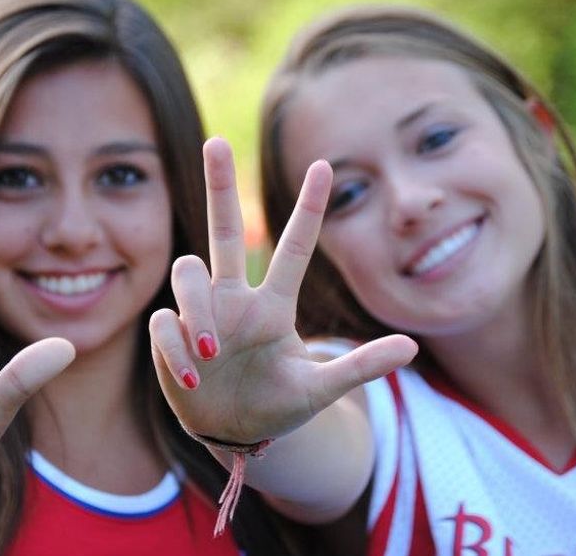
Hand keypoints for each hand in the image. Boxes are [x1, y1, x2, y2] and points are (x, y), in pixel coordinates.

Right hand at [150, 138, 415, 445]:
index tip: (324, 166)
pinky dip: (174, 347)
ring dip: (197, 309)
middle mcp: (234, 300)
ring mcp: (200, 316)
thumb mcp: (319, 390)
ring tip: (212, 352)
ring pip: (188, 272)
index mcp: (273, 306)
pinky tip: (192, 378)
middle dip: (219, 186)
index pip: (294, 249)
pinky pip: (163, 324)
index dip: (310, 210)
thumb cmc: (277, 404)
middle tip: (217, 141)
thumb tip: (412, 347)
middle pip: (223, 230)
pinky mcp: (171, 338)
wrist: (232, 434)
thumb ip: (359, 367)